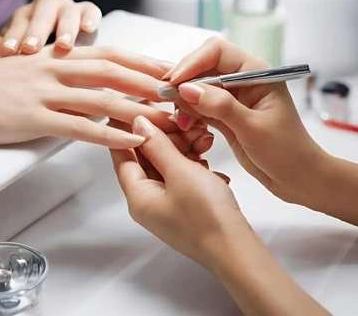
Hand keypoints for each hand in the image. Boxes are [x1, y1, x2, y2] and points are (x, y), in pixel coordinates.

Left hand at [0, 0, 101, 56]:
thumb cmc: (37, 63)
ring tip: (63, 46)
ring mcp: (69, 7)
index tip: (7, 53)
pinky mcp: (89, 12)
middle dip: (36, 31)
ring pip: (66, 11)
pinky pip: (90, 11)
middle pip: (41, 13)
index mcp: (26, 15)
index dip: (13, 37)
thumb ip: (1, 51)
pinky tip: (88, 29)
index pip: (18, 22)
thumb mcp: (18, 60)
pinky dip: (90, 18)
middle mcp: (46, 6)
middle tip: (31, 48)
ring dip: (65, 28)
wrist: (68, 63)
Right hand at [0, 46, 175, 148]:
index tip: (165, 68)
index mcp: (49, 57)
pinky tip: (131, 140)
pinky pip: (78, 126)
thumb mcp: (13, 72)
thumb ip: (43, 73)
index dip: (137, 60)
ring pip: (102, 97)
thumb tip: (65, 78)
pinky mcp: (32, 118)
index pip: (103, 53)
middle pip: (111, 69)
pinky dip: (108, 132)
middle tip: (180, 89)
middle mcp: (51, 68)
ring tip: (168, 117)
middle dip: (149, 78)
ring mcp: (42, 92)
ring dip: (139, 107)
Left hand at [110, 115, 251, 267]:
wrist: (236, 250)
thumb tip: (138, 125)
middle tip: (182, 121)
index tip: (137, 106)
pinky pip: (182, 176)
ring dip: (183, 148)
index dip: (127, 128)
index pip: (121, 153)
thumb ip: (158, 145)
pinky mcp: (185, 206)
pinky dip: (194, 163)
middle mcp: (148, 201)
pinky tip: (208, 157)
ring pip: (167, 165)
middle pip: (146, 158)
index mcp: (137, 196)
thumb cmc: (207, 217)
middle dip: (165, 136)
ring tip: (202, 138)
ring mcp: (167, 205)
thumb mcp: (180, 172)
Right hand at [165, 37, 329, 205]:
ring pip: (197, 87)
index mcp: (256, 72)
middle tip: (167, 100)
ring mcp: (233, 98)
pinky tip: (187, 127)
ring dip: (184, 100)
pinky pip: (199, 106)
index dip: (192, 62)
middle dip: (184, 81)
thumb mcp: (253, 128)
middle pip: (203, 66)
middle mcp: (243, 80)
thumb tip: (188, 88)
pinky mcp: (225, 115)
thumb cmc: (288, 152)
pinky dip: (189, 114)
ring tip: (181, 121)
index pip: (217, 51)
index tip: (175, 81)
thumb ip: (221, 106)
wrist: (299, 178)